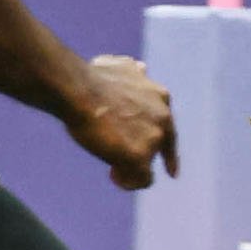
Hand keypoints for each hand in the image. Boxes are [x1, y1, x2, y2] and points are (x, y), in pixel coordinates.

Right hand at [69, 54, 178, 189]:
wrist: (78, 90)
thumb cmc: (90, 78)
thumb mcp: (119, 67)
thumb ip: (133, 73)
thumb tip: (141, 67)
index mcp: (160, 96)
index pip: (168, 126)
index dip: (167, 149)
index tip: (172, 171)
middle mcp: (163, 117)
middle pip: (159, 145)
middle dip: (142, 152)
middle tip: (123, 157)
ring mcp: (153, 138)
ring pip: (147, 163)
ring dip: (129, 165)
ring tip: (109, 160)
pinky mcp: (140, 156)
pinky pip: (141, 179)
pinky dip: (128, 181)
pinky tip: (114, 174)